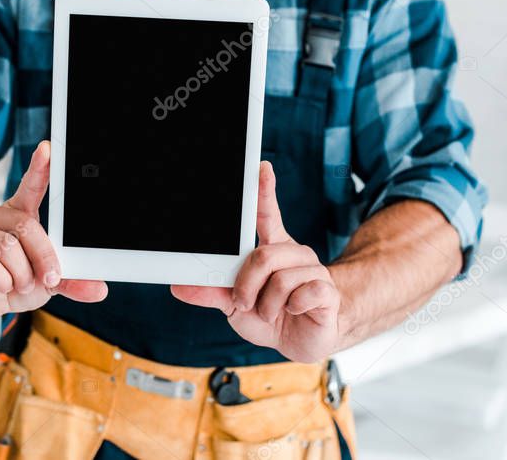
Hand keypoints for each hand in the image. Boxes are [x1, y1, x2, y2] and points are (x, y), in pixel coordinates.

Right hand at [0, 141, 107, 322]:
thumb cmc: (15, 280)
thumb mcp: (47, 281)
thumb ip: (71, 281)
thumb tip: (100, 290)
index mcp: (21, 214)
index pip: (31, 186)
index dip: (40, 168)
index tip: (47, 149)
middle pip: (27, 227)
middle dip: (43, 258)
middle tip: (48, 278)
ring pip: (8, 249)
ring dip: (21, 276)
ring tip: (17, 283)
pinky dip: (2, 283)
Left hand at [171, 162, 340, 361]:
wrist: (302, 339)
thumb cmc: (269, 315)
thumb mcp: (234, 305)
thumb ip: (212, 293)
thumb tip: (179, 286)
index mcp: (271, 248)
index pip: (267, 213)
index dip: (264, 190)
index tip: (262, 167)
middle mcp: (293, 253)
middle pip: (264, 255)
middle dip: (246, 285)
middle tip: (243, 302)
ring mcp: (313, 269)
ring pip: (281, 278)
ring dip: (268, 305)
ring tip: (271, 312)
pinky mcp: (326, 290)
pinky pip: (304, 293)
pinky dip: (291, 308)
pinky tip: (294, 311)